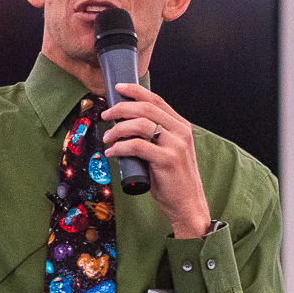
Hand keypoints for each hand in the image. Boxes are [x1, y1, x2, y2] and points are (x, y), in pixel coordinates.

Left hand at [103, 82, 211, 237]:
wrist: (188, 204)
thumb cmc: (173, 180)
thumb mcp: (168, 151)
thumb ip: (155, 136)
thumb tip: (125, 124)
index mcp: (181, 126)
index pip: (156, 100)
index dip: (135, 91)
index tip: (118, 88)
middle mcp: (180, 132)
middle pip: (145, 108)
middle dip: (120, 108)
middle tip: (106, 116)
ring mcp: (175, 145)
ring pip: (140, 124)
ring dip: (118, 129)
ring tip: (108, 137)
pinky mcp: (166, 160)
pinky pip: (136, 146)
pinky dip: (120, 147)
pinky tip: (112, 153)